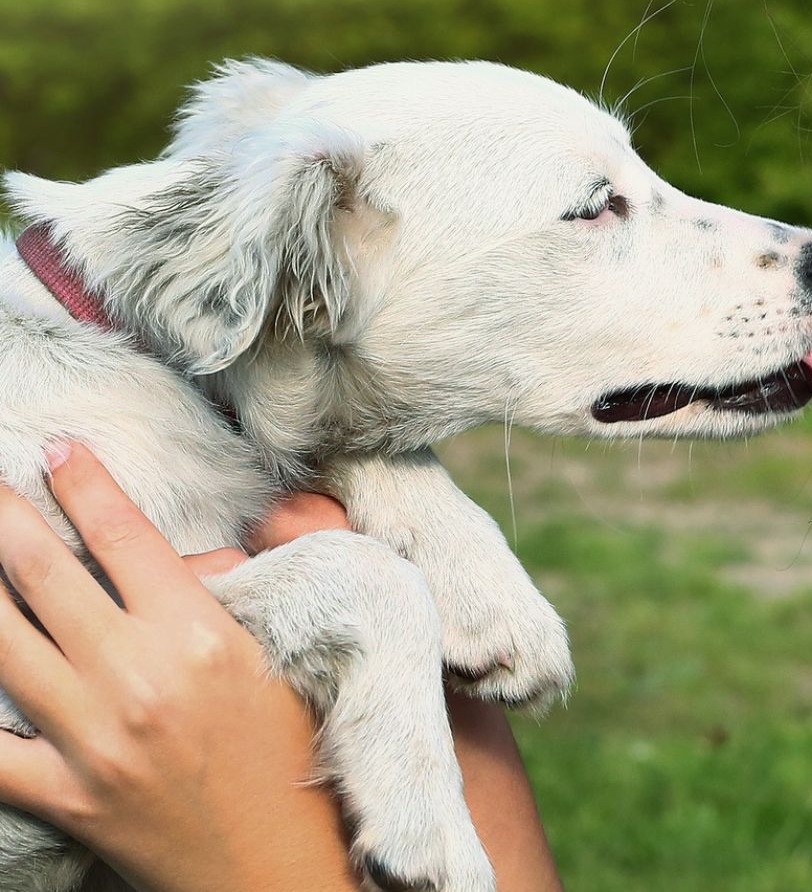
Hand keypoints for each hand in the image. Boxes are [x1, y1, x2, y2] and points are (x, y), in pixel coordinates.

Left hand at [0, 444, 360, 891]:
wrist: (284, 866)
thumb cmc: (295, 754)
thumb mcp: (284, 658)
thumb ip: (246, 590)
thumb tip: (201, 552)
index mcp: (202, 636)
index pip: (125, 536)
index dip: (83, 484)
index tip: (56, 449)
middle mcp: (140, 679)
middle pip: (42, 574)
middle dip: (1, 514)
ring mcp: (93, 742)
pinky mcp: (64, 797)